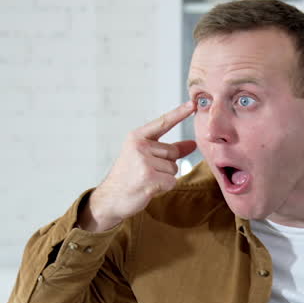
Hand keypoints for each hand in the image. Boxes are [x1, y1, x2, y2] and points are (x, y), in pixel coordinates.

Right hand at [79, 103, 197, 231]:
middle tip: (145, 172)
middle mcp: (140, 146)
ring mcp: (144, 161)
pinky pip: (171, 181)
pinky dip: (164, 187)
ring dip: (164, 177)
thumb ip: (170, 150)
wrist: (110, 198)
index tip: (192, 104)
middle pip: (173, 152)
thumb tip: (192, 144)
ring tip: (145, 180)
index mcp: (137, 137)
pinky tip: (148, 188)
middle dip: (166, 165)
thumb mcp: (145, 157)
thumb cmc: (129, 176)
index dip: (179, 113)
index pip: (163, 123)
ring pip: (173, 168)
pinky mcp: (149, 177)